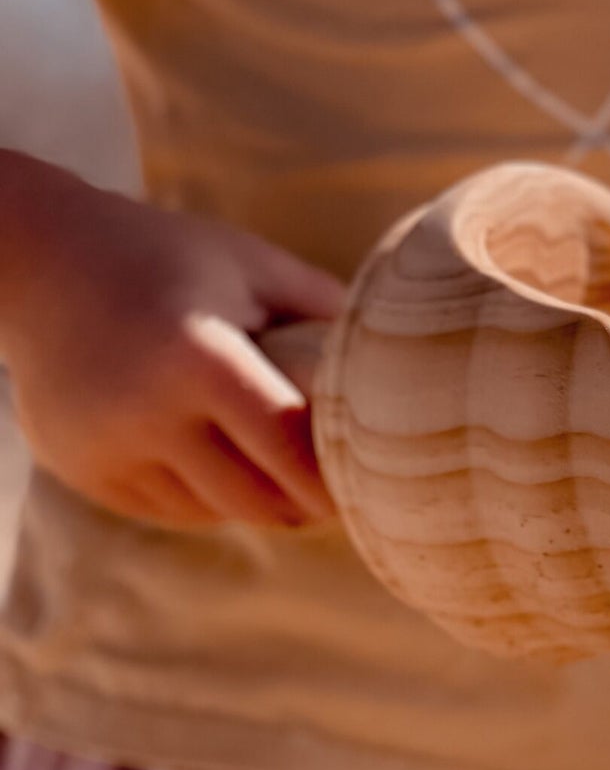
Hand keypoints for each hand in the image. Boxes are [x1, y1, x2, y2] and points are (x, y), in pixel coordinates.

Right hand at [0, 158, 346, 529]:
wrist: (42, 260)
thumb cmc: (172, 255)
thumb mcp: (254, 265)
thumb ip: (327, 311)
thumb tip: (406, 362)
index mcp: (198, 357)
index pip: (288, 446)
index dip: (335, 474)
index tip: (372, 481)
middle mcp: (146, 412)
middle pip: (256, 499)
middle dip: (304, 503)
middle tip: (344, 493)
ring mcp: (108, 449)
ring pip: (214, 513)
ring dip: (257, 501)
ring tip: (284, 469)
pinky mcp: (83, 471)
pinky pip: (171, 510)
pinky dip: (207, 497)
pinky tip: (216, 456)